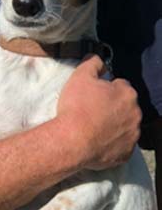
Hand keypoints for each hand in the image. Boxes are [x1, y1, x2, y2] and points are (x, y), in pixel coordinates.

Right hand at [56, 55, 140, 169]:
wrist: (73, 140)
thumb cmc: (77, 107)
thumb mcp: (80, 76)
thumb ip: (92, 63)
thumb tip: (97, 57)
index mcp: (127, 93)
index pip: (120, 85)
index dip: (105, 88)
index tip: (93, 94)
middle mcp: (135, 114)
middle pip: (125, 106)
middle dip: (112, 106)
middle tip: (91, 110)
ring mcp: (132, 135)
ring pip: (124, 125)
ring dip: (113, 124)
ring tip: (92, 126)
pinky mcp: (126, 153)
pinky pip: (121, 144)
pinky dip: (111, 142)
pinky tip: (96, 139)